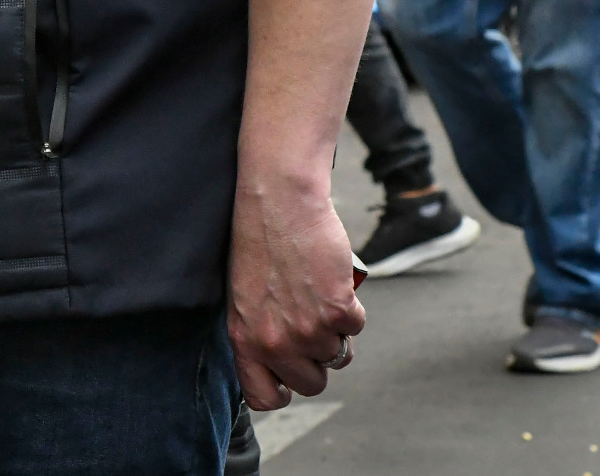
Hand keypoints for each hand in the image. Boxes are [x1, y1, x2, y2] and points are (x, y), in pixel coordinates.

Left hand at [228, 176, 367, 409]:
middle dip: (318, 360)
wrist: (280, 202)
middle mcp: (274, 343)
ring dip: (337, 331)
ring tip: (322, 297)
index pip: (264, 398)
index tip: (292, 374)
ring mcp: (307, 330)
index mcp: (244, 341)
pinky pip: (356, 327)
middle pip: (312, 384)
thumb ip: (260, 334)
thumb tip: (285, 360)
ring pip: (338, 355)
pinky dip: (353, 307)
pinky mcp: (337, 311)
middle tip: (315, 327)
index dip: (284, 390)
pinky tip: (335, 283)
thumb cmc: (260, 242)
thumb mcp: (243, 297)